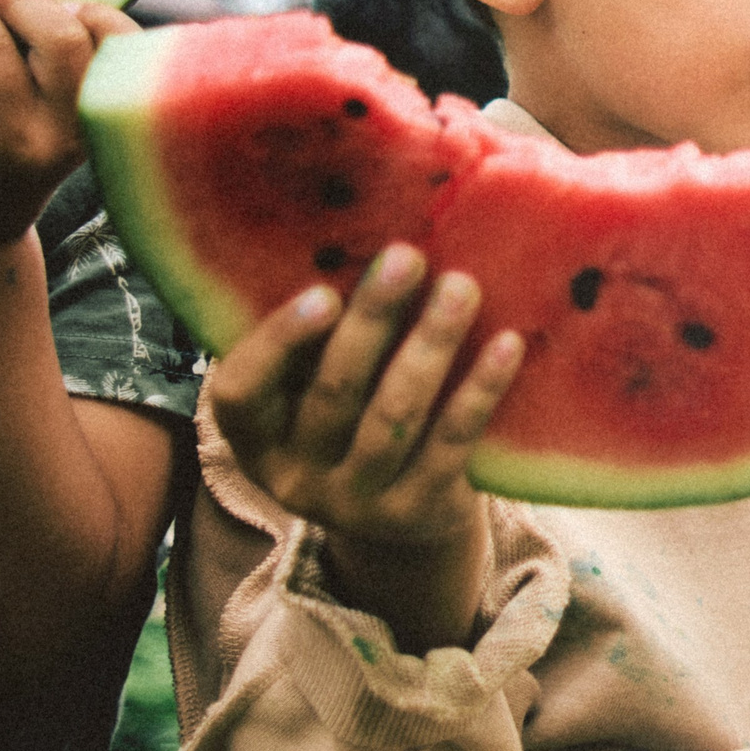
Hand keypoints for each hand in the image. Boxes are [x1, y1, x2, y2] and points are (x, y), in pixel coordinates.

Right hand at [207, 245, 524, 652]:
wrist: (404, 522)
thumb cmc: (352, 423)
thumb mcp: (311, 393)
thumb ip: (314, 339)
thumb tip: (350, 228)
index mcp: (255, 439)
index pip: (241, 394)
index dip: (277, 344)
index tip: (323, 293)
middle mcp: (297, 477)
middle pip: (334, 393)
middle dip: (373, 320)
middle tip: (407, 257)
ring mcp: (358, 503)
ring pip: (396, 416)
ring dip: (431, 344)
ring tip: (462, 286)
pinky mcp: (419, 512)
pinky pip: (453, 444)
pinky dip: (480, 390)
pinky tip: (508, 344)